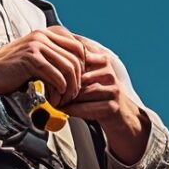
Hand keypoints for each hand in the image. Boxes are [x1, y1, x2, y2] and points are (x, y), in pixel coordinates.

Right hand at [0, 27, 88, 96]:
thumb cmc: (9, 69)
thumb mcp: (34, 58)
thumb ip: (52, 59)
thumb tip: (76, 71)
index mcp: (46, 33)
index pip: (78, 47)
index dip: (83, 67)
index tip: (77, 83)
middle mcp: (43, 35)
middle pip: (77, 58)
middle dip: (78, 81)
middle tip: (71, 96)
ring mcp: (36, 45)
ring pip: (68, 67)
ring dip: (69, 88)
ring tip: (63, 100)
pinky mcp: (30, 58)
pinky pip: (55, 76)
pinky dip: (58, 91)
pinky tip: (53, 99)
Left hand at [51, 36, 150, 165]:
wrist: (121, 115)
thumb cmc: (99, 94)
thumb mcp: (88, 75)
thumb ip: (74, 63)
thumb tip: (48, 52)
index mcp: (102, 60)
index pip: (78, 55)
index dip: (62, 62)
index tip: (47, 69)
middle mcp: (108, 72)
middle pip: (79, 75)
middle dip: (62, 83)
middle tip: (47, 89)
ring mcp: (112, 89)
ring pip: (82, 91)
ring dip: (66, 98)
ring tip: (54, 100)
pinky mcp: (112, 106)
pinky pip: (88, 107)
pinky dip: (74, 110)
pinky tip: (64, 110)